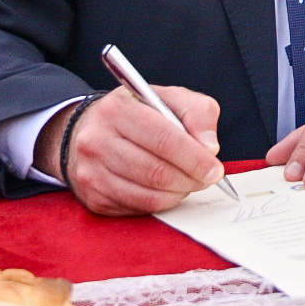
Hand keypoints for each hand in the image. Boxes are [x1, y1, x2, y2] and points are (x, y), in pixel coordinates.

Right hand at [55, 83, 224, 215]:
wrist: (90, 129)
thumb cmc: (138, 112)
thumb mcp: (169, 97)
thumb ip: (197, 113)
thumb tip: (210, 147)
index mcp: (117, 110)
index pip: (163, 139)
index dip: (195, 158)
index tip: (215, 169)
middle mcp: (97, 141)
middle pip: (156, 172)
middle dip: (190, 179)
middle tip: (207, 178)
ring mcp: (91, 173)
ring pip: (148, 195)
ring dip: (178, 193)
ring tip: (189, 182)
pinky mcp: (94, 198)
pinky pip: (138, 208)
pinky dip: (161, 202)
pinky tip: (168, 190)